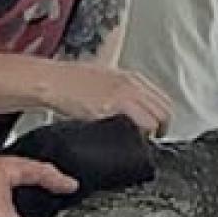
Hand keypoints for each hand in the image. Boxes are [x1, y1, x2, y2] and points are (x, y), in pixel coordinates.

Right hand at [46, 64, 171, 135]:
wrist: (53, 80)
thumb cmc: (71, 80)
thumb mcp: (104, 77)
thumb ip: (120, 88)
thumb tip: (129, 104)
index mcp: (131, 77)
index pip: (162, 98)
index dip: (163, 115)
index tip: (159, 125)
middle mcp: (131, 84)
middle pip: (164, 109)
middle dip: (163, 126)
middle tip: (155, 137)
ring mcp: (124, 95)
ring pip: (156, 118)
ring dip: (153, 132)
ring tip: (143, 140)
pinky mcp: (112, 108)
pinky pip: (140, 123)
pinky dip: (141, 134)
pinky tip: (130, 138)